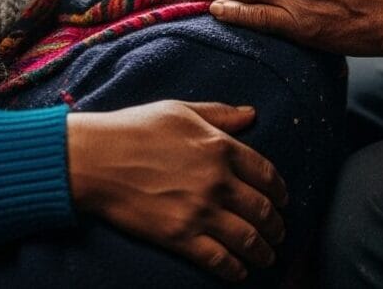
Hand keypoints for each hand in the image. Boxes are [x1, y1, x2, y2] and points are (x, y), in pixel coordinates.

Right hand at [66, 100, 286, 281]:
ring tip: (267, 256)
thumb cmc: (137, 128)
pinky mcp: (180, 237)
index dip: (280, 190)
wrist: (98, 159)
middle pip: (262, 209)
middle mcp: (217, 180)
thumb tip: (252, 114)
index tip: (283, 199)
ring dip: (263, 251)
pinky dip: (235, 269)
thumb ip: (221, 114)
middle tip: (279, 232)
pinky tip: (239, 271)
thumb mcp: (182, 111)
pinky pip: (219, 260)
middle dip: (276, 225)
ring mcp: (200, 211)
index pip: (266, 173)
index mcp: (221, 147)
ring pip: (247, 239)